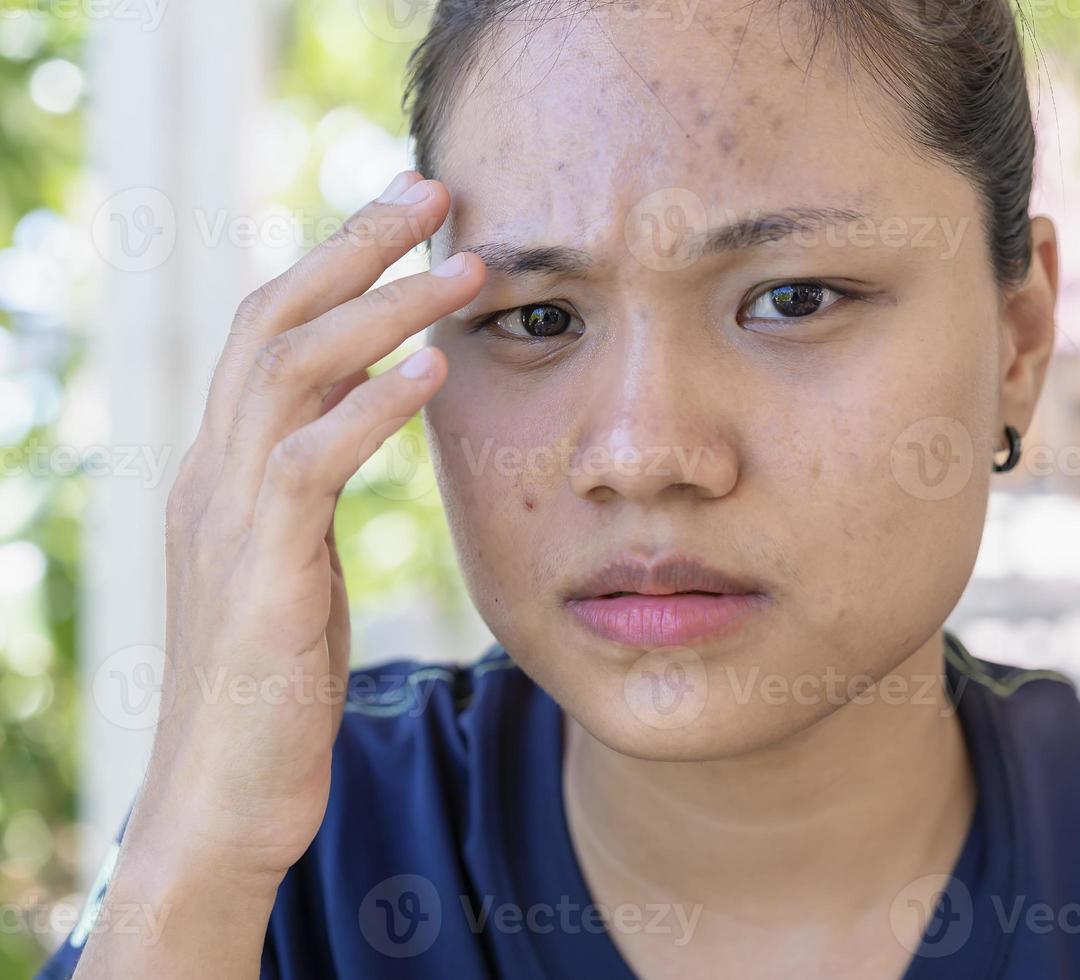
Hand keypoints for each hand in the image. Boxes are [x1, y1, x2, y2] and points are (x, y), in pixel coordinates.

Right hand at [129, 170, 485, 880]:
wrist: (223, 799)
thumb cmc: (272, 686)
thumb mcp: (291, 568)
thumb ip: (311, 491)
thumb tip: (366, 426)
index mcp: (224, 469)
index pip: (270, 329)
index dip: (336, 260)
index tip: (410, 210)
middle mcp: (211, 475)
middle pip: (272, 319)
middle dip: (354, 245)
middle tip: (435, 189)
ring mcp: (226, 521)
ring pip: (290, 374)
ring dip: (379, 310)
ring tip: (463, 266)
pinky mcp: (257, 575)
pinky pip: (308, 465)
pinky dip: (370, 409)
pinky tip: (432, 371)